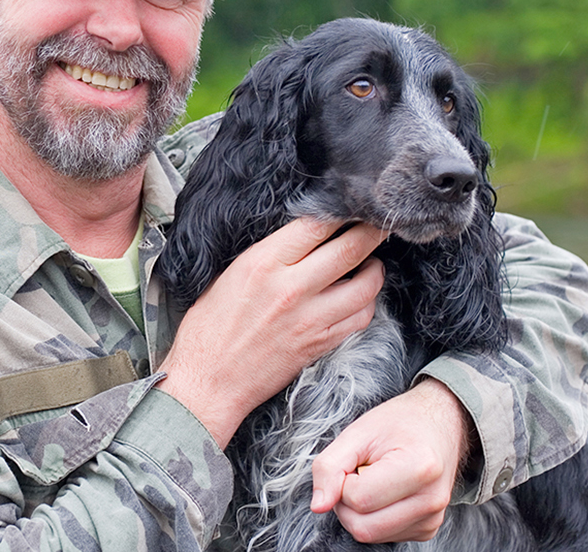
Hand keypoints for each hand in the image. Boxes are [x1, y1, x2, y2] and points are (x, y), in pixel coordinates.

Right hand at [157, 218, 385, 446]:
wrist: (208, 381)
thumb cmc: (209, 330)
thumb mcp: (228, 276)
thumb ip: (266, 255)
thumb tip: (299, 238)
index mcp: (263, 263)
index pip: (315, 225)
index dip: (339, 211)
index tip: (349, 207)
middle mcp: (291, 288)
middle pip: (350, 249)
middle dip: (371, 231)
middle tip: (378, 224)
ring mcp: (310, 318)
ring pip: (366, 285)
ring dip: (375, 269)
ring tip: (371, 262)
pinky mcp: (321, 343)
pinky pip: (361, 317)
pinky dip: (367, 303)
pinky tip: (359, 297)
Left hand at [310, 379, 470, 543]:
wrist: (440, 424)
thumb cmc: (398, 424)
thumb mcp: (357, 433)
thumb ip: (329, 467)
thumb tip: (318, 506)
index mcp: (419, 468)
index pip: (357, 499)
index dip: (342, 481)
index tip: (354, 462)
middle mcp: (431, 500)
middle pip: (363, 527)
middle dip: (346, 502)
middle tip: (356, 473)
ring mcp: (432, 519)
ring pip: (371, 535)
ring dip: (358, 511)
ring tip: (371, 480)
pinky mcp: (428, 529)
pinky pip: (384, 536)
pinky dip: (373, 517)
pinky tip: (384, 492)